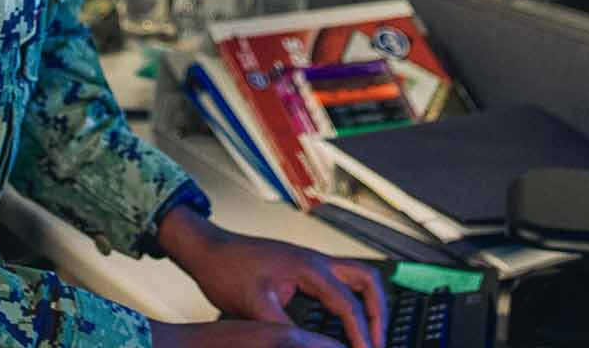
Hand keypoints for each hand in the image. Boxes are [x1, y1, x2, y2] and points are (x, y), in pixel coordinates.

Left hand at [157, 206, 385, 347]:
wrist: (209, 250)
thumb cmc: (227, 270)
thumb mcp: (255, 307)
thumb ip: (286, 330)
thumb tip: (311, 347)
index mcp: (309, 268)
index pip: (348, 304)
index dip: (362, 334)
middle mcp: (317, 261)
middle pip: (368, 280)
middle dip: (379, 312)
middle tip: (378, 342)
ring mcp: (313, 262)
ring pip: (358, 277)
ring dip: (370, 304)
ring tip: (369, 333)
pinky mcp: (305, 268)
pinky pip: (341, 282)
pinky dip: (352, 301)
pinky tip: (344, 322)